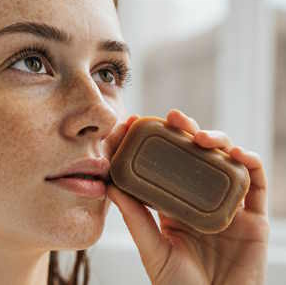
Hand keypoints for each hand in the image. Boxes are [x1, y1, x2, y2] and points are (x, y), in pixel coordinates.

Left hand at [107, 109, 268, 284]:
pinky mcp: (254, 217)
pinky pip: (256, 182)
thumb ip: (136, 218)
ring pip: (225, 160)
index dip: (154, 142)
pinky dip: (248, 162)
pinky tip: (235, 153)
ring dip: (216, 140)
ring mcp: (227, 205)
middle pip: (195, 155)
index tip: (136, 123)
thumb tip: (110, 184)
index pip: (165, 164)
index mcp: (175, 205)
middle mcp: (201, 199)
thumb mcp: (153, 249)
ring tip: (199, 136)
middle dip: (186, 131)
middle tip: (172, 117)